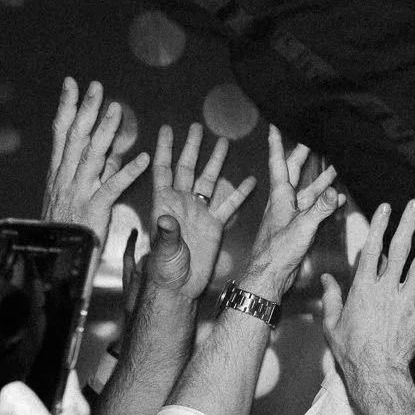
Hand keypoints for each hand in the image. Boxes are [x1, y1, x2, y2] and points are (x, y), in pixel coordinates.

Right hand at [43, 79, 151, 238]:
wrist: (54, 258)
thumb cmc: (67, 227)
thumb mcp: (75, 195)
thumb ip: (95, 172)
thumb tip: (113, 151)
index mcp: (59, 172)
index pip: (62, 132)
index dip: (67, 107)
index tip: (72, 84)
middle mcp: (66, 177)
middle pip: (75, 136)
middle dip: (86, 109)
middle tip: (96, 85)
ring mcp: (79, 191)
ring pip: (91, 156)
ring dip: (104, 132)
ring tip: (116, 110)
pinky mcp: (94, 208)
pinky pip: (112, 186)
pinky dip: (126, 172)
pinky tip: (141, 158)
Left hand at [143, 122, 253, 300]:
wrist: (180, 287)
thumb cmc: (165, 270)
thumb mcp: (164, 251)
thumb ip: (167, 234)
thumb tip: (167, 219)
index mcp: (165, 204)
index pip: (163, 170)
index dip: (164, 150)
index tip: (167, 129)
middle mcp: (181, 203)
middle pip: (187, 168)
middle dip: (191, 147)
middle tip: (196, 126)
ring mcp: (199, 212)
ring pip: (208, 181)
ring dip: (215, 162)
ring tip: (223, 142)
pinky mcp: (214, 225)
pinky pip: (228, 205)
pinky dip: (239, 193)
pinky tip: (250, 179)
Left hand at [241, 128, 342, 298]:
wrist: (268, 277)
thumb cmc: (276, 253)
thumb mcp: (301, 228)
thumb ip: (320, 209)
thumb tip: (335, 192)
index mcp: (279, 197)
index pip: (278, 163)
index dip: (277, 144)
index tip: (275, 126)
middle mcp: (283, 202)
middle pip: (293, 171)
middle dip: (302, 154)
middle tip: (310, 138)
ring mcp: (290, 214)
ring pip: (306, 190)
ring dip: (320, 179)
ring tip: (335, 165)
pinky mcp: (296, 226)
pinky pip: (312, 208)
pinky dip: (324, 201)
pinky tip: (336, 199)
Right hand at [317, 200, 414, 379]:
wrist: (375, 374)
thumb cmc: (351, 352)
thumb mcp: (332, 324)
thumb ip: (331, 298)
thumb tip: (326, 279)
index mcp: (363, 289)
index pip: (372, 250)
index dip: (379, 226)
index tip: (385, 208)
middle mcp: (386, 289)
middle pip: (399, 250)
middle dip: (408, 224)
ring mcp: (405, 301)